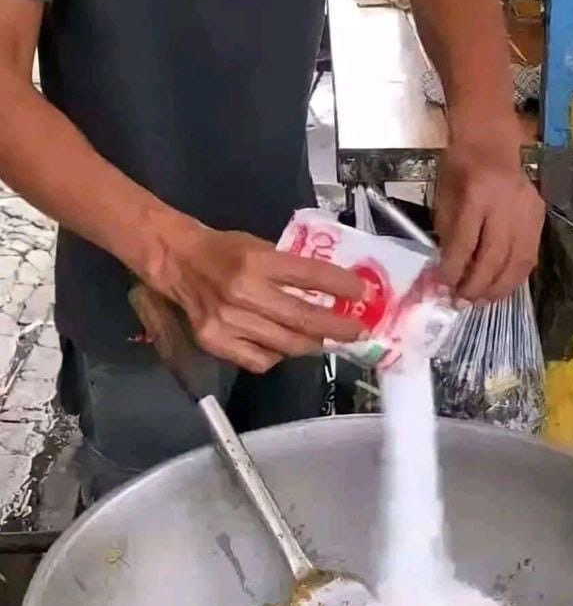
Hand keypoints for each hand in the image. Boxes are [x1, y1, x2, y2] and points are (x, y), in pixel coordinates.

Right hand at [148, 222, 364, 373]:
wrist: (175, 261)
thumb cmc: (224, 251)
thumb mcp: (260, 246)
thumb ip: (291, 269)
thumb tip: (332, 292)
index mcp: (256, 261)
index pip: (309, 275)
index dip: (341, 286)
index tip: (363, 294)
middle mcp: (243, 292)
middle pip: (303, 318)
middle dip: (337, 327)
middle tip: (358, 330)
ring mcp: (228, 321)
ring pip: (286, 344)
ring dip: (313, 344)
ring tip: (327, 340)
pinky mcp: (216, 342)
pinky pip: (260, 360)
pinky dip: (279, 356)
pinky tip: (284, 347)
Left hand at [434, 141, 544, 301]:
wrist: (491, 142)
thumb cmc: (460, 170)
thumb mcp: (445, 199)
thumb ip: (449, 236)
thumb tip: (450, 273)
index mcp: (477, 194)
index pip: (466, 241)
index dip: (454, 269)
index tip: (443, 286)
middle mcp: (507, 203)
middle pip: (495, 255)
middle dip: (478, 285)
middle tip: (463, 302)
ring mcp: (528, 210)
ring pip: (518, 260)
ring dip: (500, 287)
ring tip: (483, 302)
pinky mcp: (539, 216)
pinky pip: (530, 254)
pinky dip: (516, 276)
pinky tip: (502, 287)